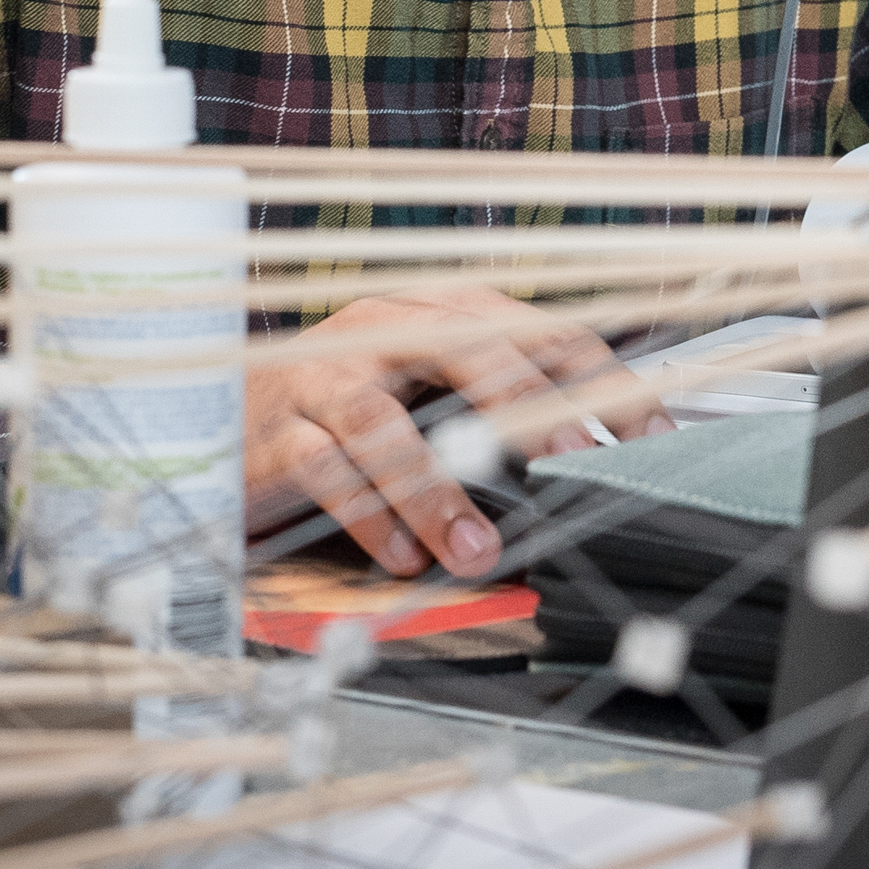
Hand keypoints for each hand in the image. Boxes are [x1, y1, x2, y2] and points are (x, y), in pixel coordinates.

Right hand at [246, 282, 666, 579]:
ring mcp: (324, 377)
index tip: (652, 438)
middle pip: (464, 347)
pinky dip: (369, 517)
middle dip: (526, 408)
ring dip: (438, 492)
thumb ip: (499, 409)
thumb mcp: (428, 391)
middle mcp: (382, 330)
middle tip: (570, 467)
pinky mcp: (278, 432)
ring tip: (479, 549)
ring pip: (384, 423)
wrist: (217, 412)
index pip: (538, 330)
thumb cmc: (346, 408)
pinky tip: (401, 556)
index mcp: (436, 313)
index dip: (602, 381)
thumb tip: (594, 456)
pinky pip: (327, 472)